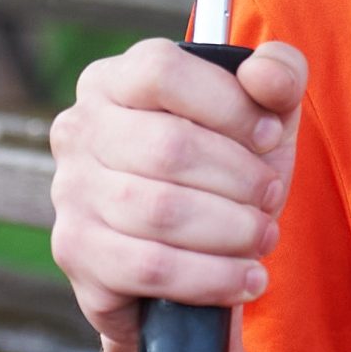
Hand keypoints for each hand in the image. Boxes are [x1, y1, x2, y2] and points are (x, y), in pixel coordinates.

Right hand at [49, 40, 308, 348]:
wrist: (197, 248)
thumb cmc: (230, 163)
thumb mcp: (267, 111)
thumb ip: (280, 74)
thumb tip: (264, 75)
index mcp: (116, 79)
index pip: (163, 73)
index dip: (229, 105)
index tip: (270, 135)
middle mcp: (80, 129)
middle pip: (168, 148)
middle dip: (240, 178)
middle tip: (272, 195)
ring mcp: (70, 192)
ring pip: (161, 211)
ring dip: (232, 229)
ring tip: (263, 236)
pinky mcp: (76, 252)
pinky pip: (151, 267)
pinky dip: (211, 276)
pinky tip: (246, 278)